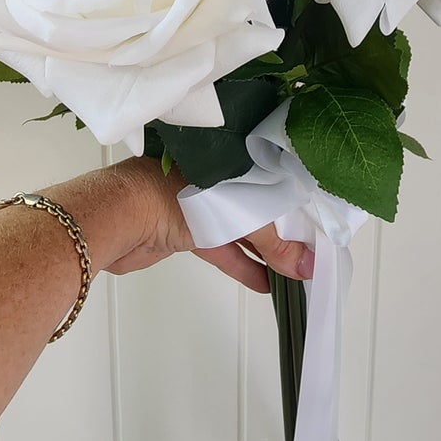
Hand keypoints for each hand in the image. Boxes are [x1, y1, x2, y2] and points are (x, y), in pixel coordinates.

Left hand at [63, 156, 313, 291]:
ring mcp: (200, 203)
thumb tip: (307, 267)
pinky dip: (243, 265)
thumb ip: (274, 241)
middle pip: (261, 206)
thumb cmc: (171, 194)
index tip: (323, 228)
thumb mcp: (236, 214)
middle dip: (286, 232)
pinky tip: (264, 283)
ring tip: (295, 273)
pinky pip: (223, 248)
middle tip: (314, 256)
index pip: (277, 179)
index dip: (300, 204)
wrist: (118, 216)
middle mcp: (218, 176)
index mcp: (232, 157)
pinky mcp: (186, 232)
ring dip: (266, 252)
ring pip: (243, 229)